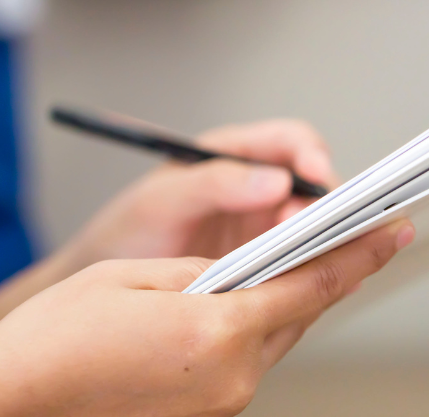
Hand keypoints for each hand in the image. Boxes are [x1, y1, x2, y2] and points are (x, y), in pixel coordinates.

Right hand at [0, 219, 413, 416]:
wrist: (7, 407)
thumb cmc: (53, 340)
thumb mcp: (134, 278)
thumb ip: (204, 272)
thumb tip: (244, 271)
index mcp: (218, 332)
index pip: (312, 285)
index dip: (358, 253)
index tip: (394, 230)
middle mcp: (231, 379)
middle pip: (297, 316)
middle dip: (320, 274)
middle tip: (347, 237)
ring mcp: (219, 406)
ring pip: (270, 341)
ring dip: (278, 304)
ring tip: (279, 268)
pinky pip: (241, 365)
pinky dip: (245, 333)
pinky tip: (228, 312)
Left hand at [62, 119, 337, 268]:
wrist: (105, 286)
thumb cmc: (126, 232)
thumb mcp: (161, 201)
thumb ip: (213, 183)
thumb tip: (273, 180)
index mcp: (233, 156)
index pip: (290, 142)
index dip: (310, 155)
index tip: (315, 174)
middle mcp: (256, 188)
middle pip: (313, 185)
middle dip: (321, 205)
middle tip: (309, 230)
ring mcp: (263, 228)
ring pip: (314, 226)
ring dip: (323, 240)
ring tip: (316, 261)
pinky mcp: (265, 265)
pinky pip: (302, 262)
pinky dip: (316, 271)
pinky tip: (322, 286)